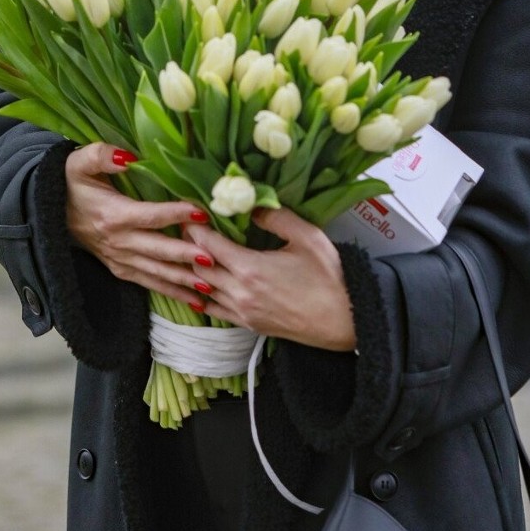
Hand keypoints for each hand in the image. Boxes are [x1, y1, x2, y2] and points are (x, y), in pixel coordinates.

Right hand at [64, 144, 214, 308]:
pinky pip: (148, 283)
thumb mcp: (80, 162)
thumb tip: (128, 157)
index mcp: (113, 215)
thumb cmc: (70, 183)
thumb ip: (101, 155)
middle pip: (157, 250)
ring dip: (183, 281)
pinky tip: (194, 300)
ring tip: (210, 288)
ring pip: (156, 273)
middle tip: (213, 259)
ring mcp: (119, 259)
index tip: (201, 214)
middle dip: (185, 256)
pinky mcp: (120, 268)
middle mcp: (118, 241)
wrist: (48, 211)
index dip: (175, 214)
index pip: (150, 216)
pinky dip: (171, 292)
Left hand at [185, 207, 355, 351]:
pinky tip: (202, 285)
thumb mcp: (306, 236)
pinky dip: (204, 295)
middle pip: (199, 268)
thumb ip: (275, 217)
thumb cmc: (328, 277)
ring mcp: (243, 312)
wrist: (344, 320)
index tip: (187, 214)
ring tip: (190, 253)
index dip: (195, 228)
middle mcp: (239, 293)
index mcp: (250, 268)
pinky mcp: (249, 325)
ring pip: (204, 290)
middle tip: (186, 229)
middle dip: (189, 247)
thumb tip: (252, 205)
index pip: (209, 245)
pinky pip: (215, 309)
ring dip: (194, 271)